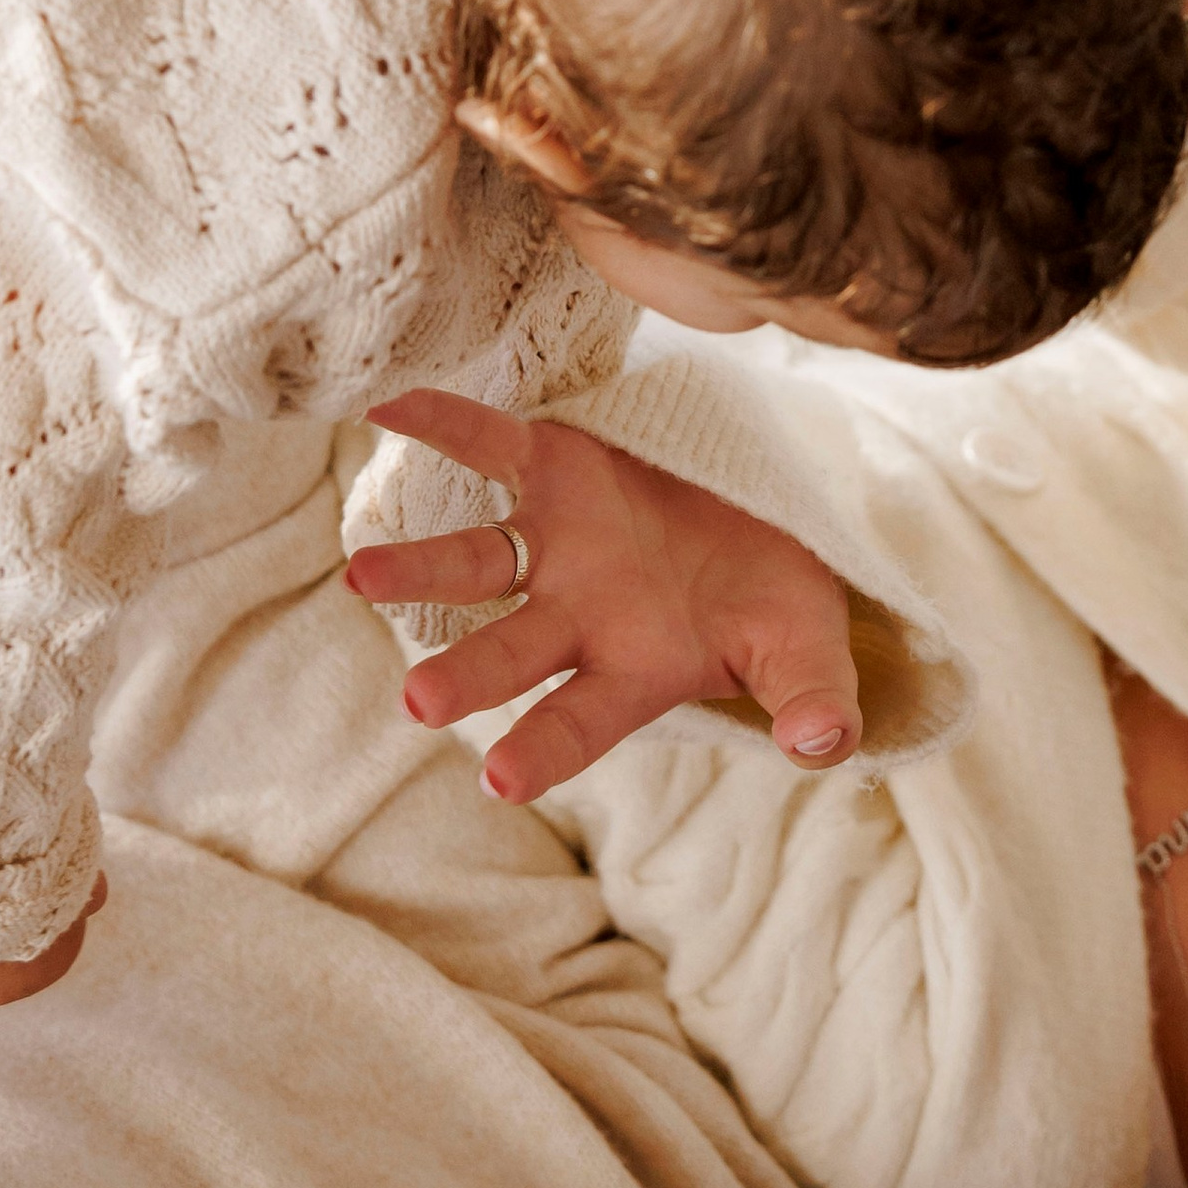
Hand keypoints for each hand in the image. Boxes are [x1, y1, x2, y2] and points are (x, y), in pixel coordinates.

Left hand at [347, 389, 864, 801]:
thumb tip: (826, 742)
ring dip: (420, 570)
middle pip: (511, 652)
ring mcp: (558, 544)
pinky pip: (491, 445)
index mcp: (633, 668)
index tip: (501, 782)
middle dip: (467, 675)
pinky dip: (443, 423)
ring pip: (478, 561)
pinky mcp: (555, 470)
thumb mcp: (808, 649)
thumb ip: (812, 698)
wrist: (769, 516)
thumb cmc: (780, 602)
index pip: (581, 720)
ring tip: (361, 577)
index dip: (545, 750)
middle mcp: (578, 615)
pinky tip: (386, 404)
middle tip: (418, 703)